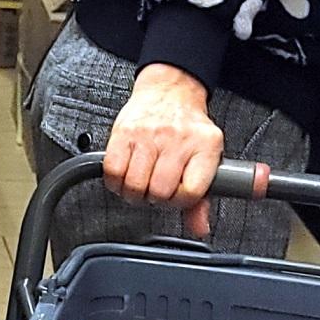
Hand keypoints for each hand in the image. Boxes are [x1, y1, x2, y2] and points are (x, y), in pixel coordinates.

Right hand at [104, 63, 225, 238]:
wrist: (170, 92)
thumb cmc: (188, 129)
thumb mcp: (206, 159)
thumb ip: (203, 197)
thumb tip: (200, 228)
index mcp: (205, 146)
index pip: (191, 191)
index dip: (179, 202)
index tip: (175, 198)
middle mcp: (178, 139)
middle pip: (160, 191)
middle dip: (155, 199)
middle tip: (155, 191)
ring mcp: (150, 135)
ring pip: (135, 185)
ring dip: (134, 193)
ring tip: (140, 185)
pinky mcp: (124, 131)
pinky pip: (113, 171)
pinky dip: (116, 183)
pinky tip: (124, 178)